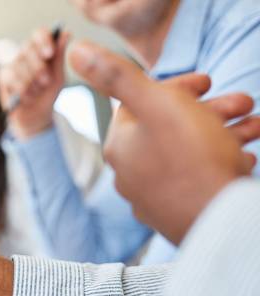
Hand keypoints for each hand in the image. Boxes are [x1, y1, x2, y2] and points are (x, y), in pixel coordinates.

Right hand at [0, 27, 69, 138]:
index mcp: (40, 49)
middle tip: (45, 81)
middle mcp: (25, 53)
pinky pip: (10, 77)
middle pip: (27, 48)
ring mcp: (12, 63)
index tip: (49, 54)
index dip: (43, 41)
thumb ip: (59, 56)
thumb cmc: (47, 94)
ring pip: (19, 65)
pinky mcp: (2, 75)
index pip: (39, 34)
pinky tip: (26, 97)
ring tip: (36, 93)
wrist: (34, 116)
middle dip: (38, 66)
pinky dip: (20, 89)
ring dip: (30, 82)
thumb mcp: (58, 77)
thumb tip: (66, 32)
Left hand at [69, 41, 259, 243]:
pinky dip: (222, 163)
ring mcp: (152, 198)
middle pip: (168, 128)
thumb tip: (77, 52)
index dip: (176, 87)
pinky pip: (198, 180)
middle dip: (209, 109)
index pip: (141, 104)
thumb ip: (119, 76)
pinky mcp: (175, 215)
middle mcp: (129, 174)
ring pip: (189, 153)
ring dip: (224, 132)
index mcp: (120, 146)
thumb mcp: (158, 104)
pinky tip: (244, 159)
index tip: (206, 81)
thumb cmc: (190, 159)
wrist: (217, 220)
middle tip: (242, 102)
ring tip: (255, 125)